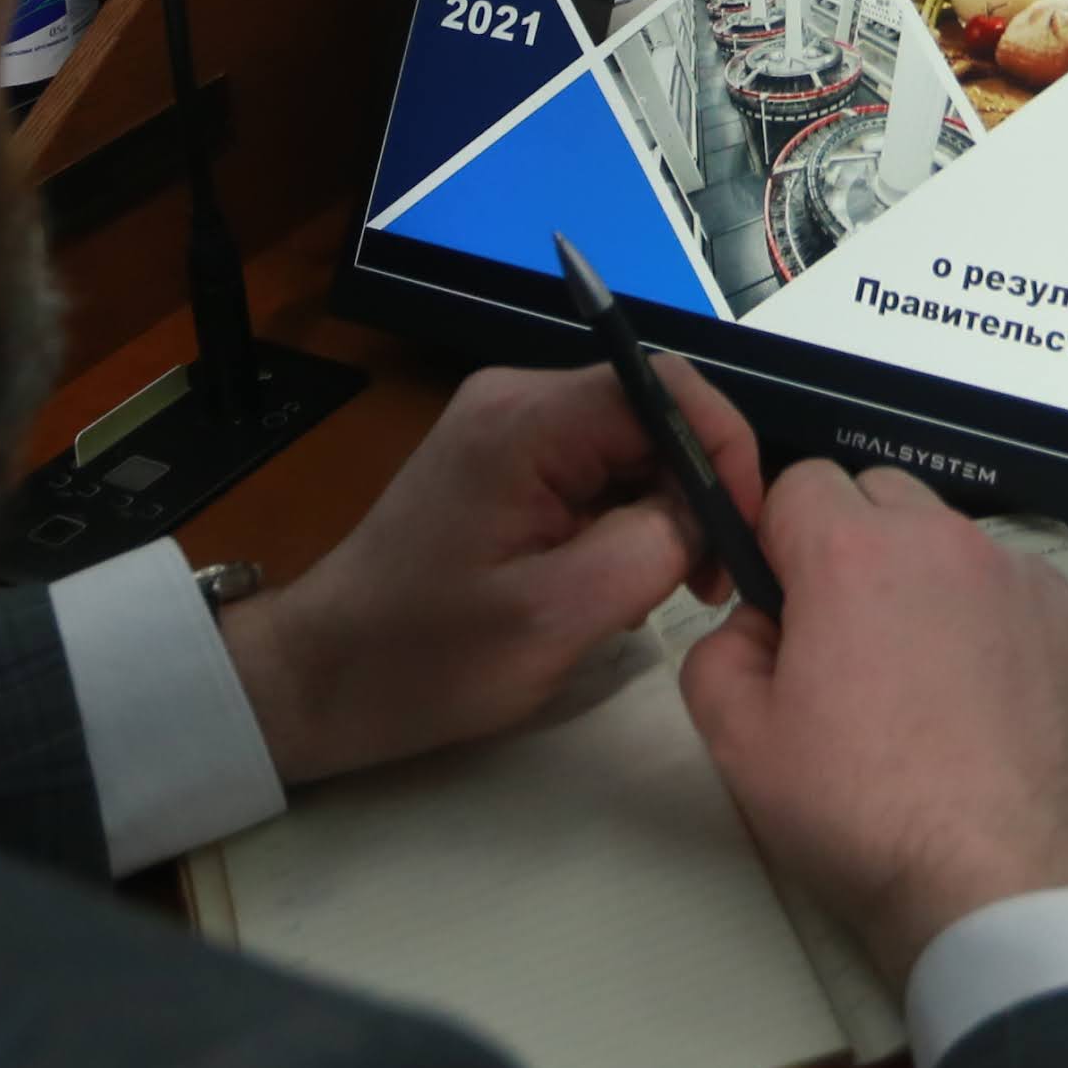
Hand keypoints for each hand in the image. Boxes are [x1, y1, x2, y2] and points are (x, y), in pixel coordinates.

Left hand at [219, 357, 765, 785]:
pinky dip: (622, 522)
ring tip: (659, 593)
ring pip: (629, 447)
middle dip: (696, 489)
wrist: (323, 679)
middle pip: (650, 414)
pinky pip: (594, 471)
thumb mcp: (560, 617)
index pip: (663, 388)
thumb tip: (708, 509)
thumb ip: (654, 547)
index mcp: (526, 421)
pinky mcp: (502, 465)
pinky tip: (611, 584)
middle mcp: (517, 401)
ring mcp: (506, 430)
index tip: (744, 529)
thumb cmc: (429, 657)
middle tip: (708, 582)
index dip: (723, 447)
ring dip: (661, 513)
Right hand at [677, 464, 1067, 981]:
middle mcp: (943, 541)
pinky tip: (976, 698)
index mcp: (852, 553)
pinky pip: (1012, 586)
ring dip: (921, 580)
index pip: (798, 482)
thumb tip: (756, 623)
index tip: (781, 602)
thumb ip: (718, 649)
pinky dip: (987, 619)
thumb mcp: (738, 741)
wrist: (995, 883)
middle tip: (842, 638)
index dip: (778, 538)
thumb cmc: (863, 816)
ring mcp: (1019, 577)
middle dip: (850, 543)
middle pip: (878, 494)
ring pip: (949, 539)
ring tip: (915, 678)